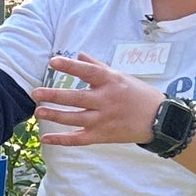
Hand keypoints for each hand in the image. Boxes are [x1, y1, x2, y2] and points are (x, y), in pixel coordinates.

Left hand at [32, 55, 165, 147]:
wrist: (160, 119)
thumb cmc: (138, 94)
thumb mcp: (121, 76)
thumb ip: (98, 66)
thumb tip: (79, 55)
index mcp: (111, 82)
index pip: (88, 72)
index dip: (70, 67)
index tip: (53, 62)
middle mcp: (106, 100)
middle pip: (76, 98)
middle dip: (54, 95)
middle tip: (35, 93)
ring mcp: (104, 120)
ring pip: (74, 119)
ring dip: (55, 115)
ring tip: (37, 112)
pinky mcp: (102, 136)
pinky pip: (78, 139)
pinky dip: (61, 140)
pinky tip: (45, 138)